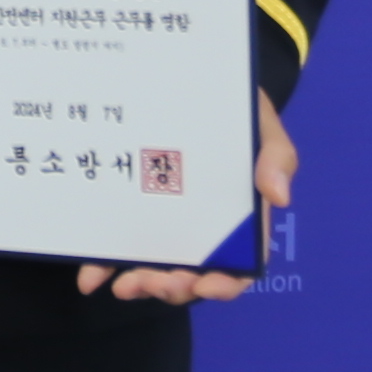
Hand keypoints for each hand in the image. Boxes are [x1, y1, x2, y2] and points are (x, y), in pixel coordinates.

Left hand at [82, 90, 293, 305]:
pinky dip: (105, 268)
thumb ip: (277, 158)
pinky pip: (119, 248)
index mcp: (239, 221)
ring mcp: (164, 226)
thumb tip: (280, 198)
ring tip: (124, 285)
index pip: (239, 265)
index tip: (207, 286)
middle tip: (154, 282)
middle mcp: (201, 231)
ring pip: (155, 269)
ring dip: (141, 285)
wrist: (191, 84)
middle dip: (174, 287)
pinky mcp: (132, 216)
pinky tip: (91, 277)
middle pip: (193, 275)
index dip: (226, 283)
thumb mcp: (262, 125)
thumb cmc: (234, 109)